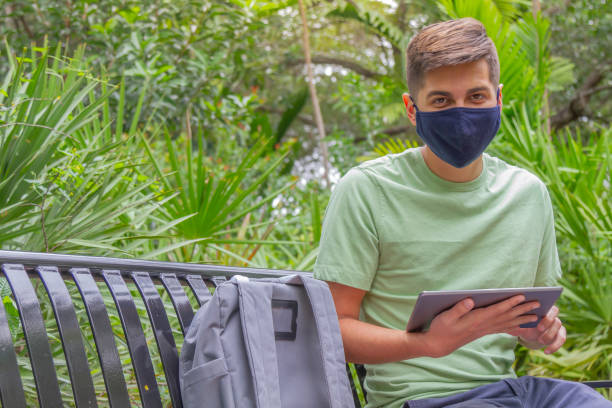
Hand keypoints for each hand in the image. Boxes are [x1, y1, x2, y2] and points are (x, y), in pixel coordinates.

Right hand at [422, 295, 539, 357]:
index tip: (522, 296)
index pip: (497, 310)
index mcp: (476, 320)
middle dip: (523, 309)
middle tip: (538, 304)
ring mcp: (484, 330)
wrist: (439, 345)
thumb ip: (458, 308)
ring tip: (536, 316)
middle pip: (507, 316)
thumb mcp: (445, 317)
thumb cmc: (441, 328)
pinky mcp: (483, 332)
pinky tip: (521, 327)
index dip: (510, 303)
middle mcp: (484, 325)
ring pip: (507, 323)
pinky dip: (514, 327)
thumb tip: (470, 300)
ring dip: (522, 319)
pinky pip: (503, 329)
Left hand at [506, 305, 565, 353]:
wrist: (528, 332)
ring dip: (549, 335)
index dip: (545, 312)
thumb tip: (506, 315)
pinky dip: (554, 346)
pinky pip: (560, 340)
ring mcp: (557, 326)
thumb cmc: (521, 322)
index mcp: (544, 308)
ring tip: (540, 341)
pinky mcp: (559, 335)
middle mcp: (553, 316)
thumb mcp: (517, 320)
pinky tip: (546, 352)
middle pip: (555, 318)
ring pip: (559, 329)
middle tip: (538, 328)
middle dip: (547, 323)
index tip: (537, 317)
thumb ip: (514, 317)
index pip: (550, 307)